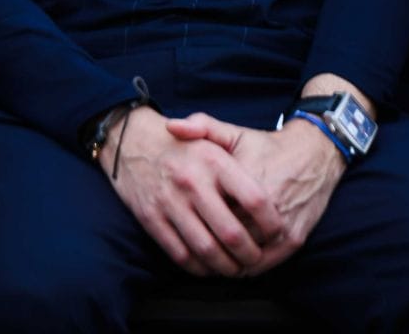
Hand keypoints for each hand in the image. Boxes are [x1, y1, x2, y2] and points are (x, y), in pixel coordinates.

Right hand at [101, 106, 285, 277]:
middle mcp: (192, 182)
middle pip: (232, 233)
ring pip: (207, 250)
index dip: (271, 222)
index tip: (278, 232)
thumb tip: (268, 196)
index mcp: (214, 161)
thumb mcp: (211, 138)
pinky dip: (198, 268)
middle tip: (256, 258)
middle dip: (250, 254)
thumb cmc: (181, 146)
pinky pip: (180, 254)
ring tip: (236, 268)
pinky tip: (209, 267)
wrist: (130, 141)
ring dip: (226, 267)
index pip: (254, 199)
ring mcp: (169, 202)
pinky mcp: (151, 218)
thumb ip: (243, 163)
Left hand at [164, 112, 345, 275]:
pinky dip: (247, 267)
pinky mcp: (295, 239)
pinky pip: (265, 264)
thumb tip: (171, 126)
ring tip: (209, 258)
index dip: (192, 221)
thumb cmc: (266, 146)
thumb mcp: (234, 133)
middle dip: (207, 245)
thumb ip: (202, 127)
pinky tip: (233, 263)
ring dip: (226, 261)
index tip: (180, 222)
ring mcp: (282, 225)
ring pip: (244, 257)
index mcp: (245, 178)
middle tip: (191, 246)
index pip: (210, 211)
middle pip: (226, 238)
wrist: (314, 154)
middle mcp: (265, 204)